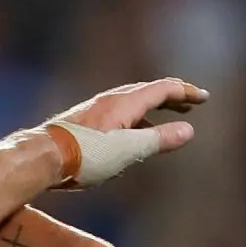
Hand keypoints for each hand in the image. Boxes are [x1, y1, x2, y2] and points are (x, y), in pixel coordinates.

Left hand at [55, 75, 206, 143]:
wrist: (42, 157)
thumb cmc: (85, 155)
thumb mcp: (129, 150)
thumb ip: (160, 139)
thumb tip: (188, 131)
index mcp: (126, 102)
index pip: (163, 89)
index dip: (186, 92)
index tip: (203, 97)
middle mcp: (111, 100)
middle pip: (148, 91)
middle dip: (172, 97)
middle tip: (190, 104)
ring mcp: (96, 110)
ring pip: (132, 102)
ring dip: (154, 107)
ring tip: (167, 117)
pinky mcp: (85, 123)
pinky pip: (118, 114)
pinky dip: (136, 119)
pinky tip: (133, 136)